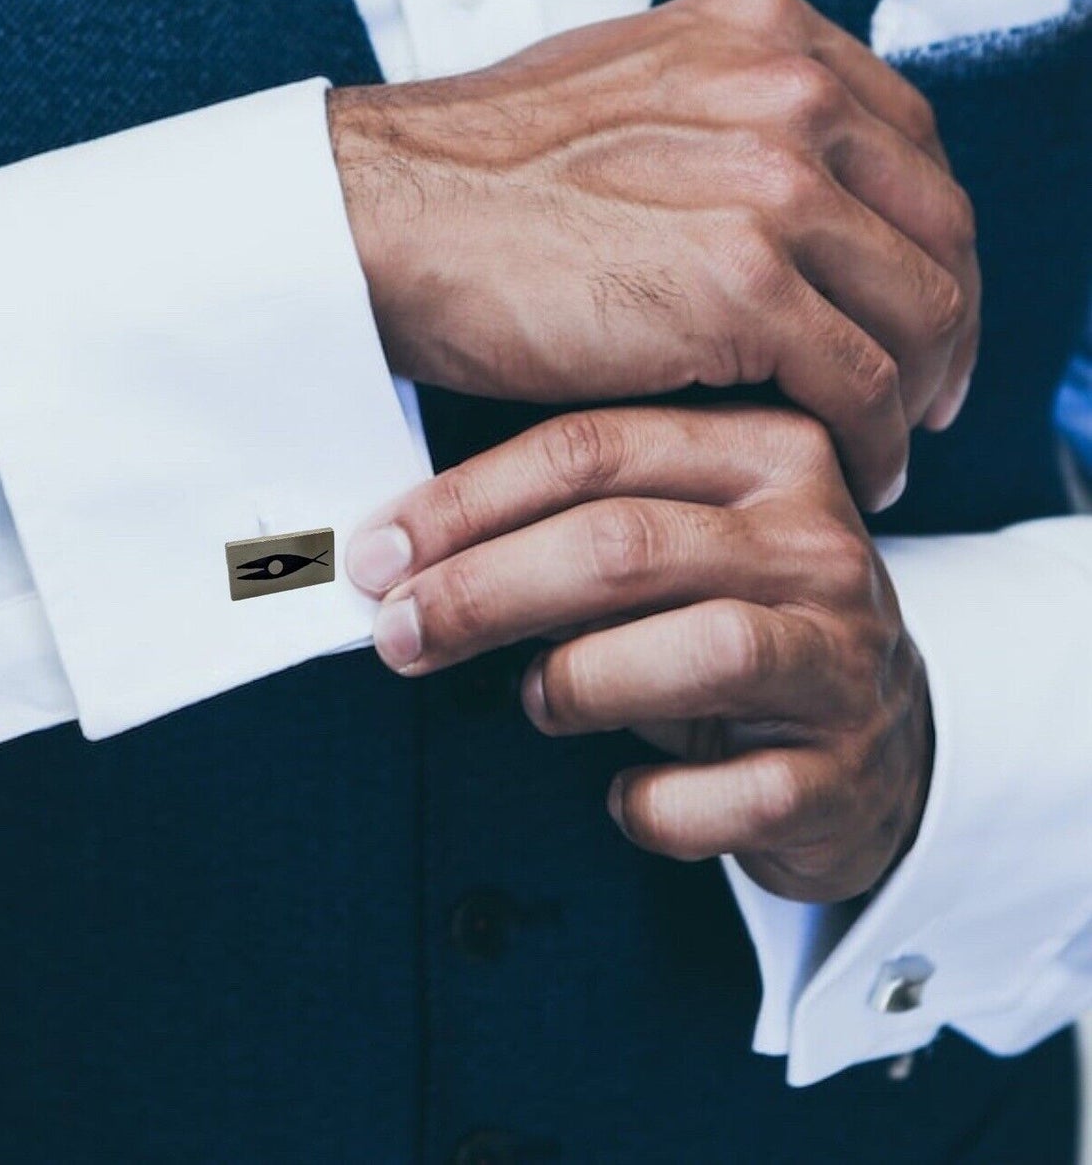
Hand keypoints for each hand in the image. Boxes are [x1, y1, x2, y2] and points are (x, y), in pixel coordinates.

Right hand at [330, 0, 978, 510]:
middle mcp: (786, 91)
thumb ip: (721, 116)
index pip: (910, 143)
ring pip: (919, 307)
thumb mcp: (624, 93)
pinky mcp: (741, 284)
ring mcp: (770, 184)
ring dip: (919, 389)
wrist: (384, 218)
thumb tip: (782, 186)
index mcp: (761, 34)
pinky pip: (861, 381)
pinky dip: (874, 437)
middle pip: (937, 224)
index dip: (928, 237)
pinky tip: (849, 465)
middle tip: (928, 389)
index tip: (916, 301)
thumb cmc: (474, 175)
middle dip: (946, 321)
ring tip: (891, 442)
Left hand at [346, 406, 932, 902]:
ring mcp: (845, 658)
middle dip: (486, 591)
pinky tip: (627, 797)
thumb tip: (408, 554)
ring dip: (579, 681)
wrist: (875, 743)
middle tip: (402, 633)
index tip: (380, 555)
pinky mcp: (847, 771)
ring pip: (698, 651)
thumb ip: (565, 529)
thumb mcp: (667, 551)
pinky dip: (654, 805)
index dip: (467, 504)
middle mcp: (818, 544)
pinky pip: (731, 795)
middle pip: (627, 545)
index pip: (595, 450)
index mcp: (766, 455)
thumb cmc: (730, 626)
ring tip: (542, 700)